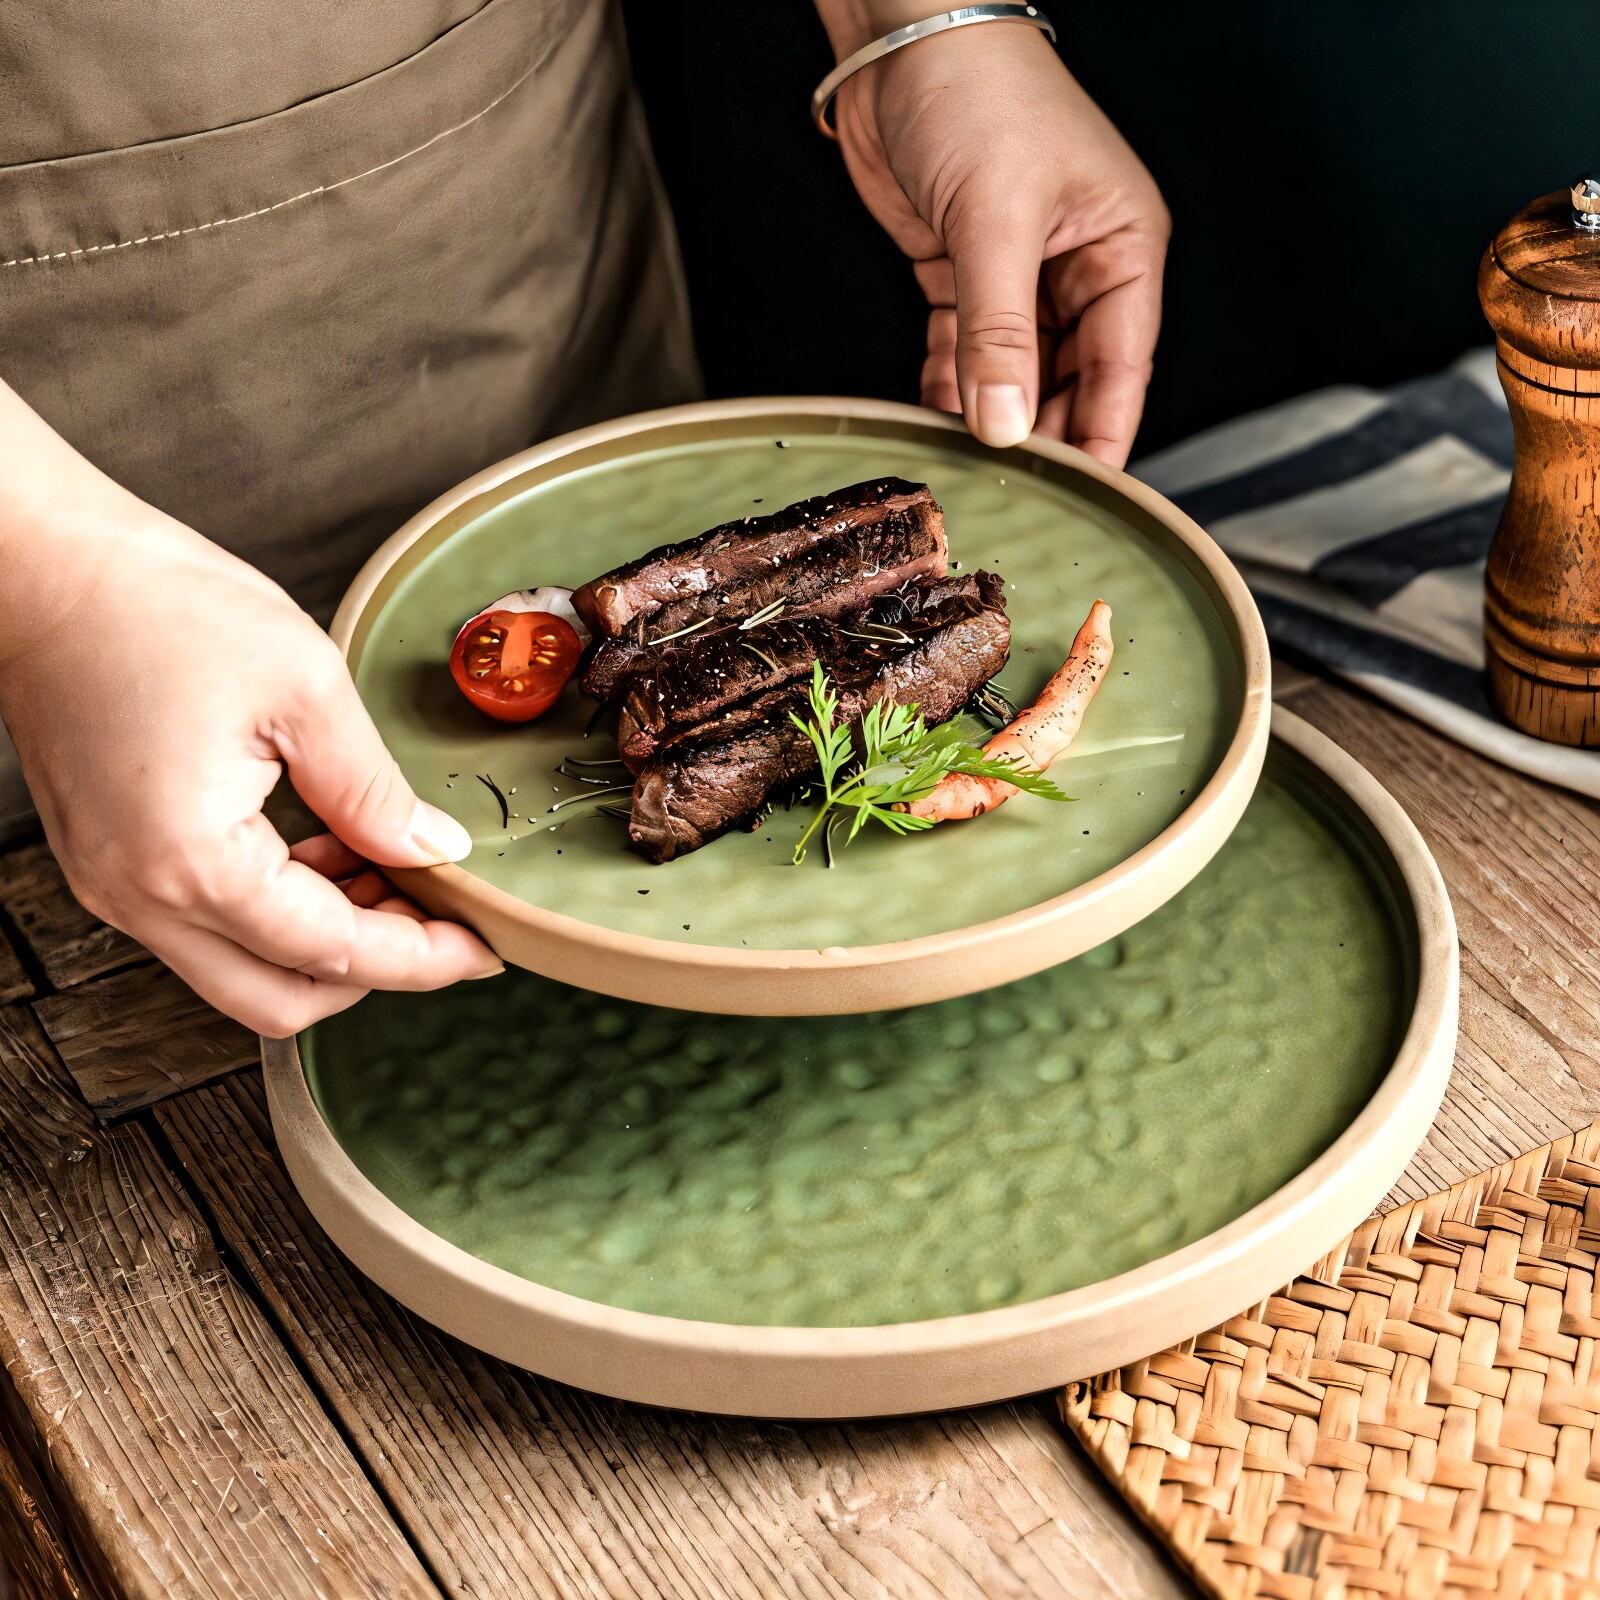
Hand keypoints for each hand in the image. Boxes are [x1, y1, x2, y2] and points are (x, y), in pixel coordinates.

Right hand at [0, 398, 500, 1034]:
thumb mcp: (306, 689)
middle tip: (443, 918)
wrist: (43, 567)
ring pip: (243, 968)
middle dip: (376, 969)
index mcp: (192, 862)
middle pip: (281, 999)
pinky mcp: (109, 861)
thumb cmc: (153, 606)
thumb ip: (376, 790)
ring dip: (328, 938)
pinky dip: (278, 909)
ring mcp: (114, 885)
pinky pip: (206, 924)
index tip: (483, 948)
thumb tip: (434, 851)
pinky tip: (328, 847)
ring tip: (392, 868)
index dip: (423, 959)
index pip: (333, 952)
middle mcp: (140, 896)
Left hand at [824, 9, 1168, 465]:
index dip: (1102, 437)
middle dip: (1040, 434)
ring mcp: (1020, 275)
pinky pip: (965, 352)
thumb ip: (1000, 334)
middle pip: (1069, 380)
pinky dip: (950, 385)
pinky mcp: (963, 275)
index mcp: (1122, 247)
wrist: (899, 39)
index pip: (1123, 368)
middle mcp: (1079, 266)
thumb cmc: (976, 93)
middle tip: (1014, 491)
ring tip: (969, 463)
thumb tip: (1006, 426)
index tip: (1087, 500)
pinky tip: (936, 417)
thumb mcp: (995, 220)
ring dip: (990, 415)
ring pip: (1014, 372)